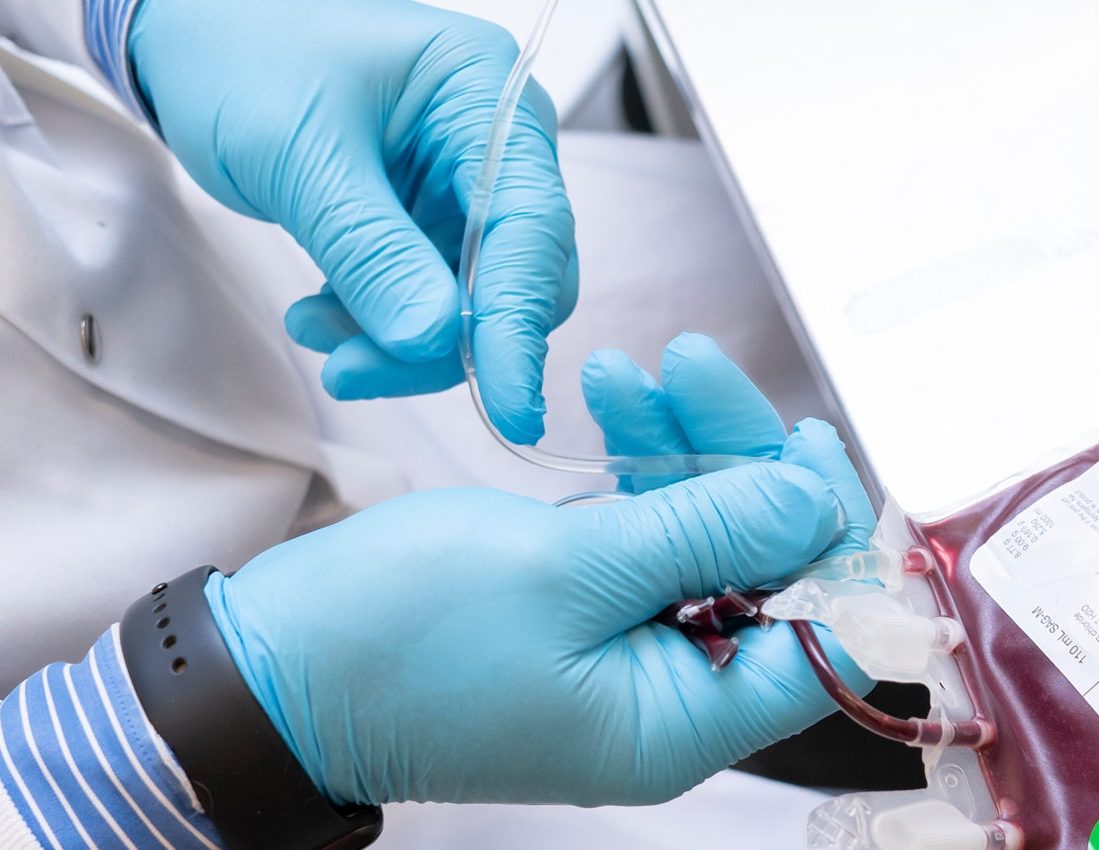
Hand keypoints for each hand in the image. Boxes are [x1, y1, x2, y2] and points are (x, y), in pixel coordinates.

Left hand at [130, 0, 574, 443]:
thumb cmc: (241, 55)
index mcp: (485, 93)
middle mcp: (494, 139)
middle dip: (445, 340)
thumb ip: (372, 250)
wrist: (189, 38)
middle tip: (358, 371)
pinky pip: (429, 298)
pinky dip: (378, 325)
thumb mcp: (301, 156)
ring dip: (399, 340)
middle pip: (517, 275)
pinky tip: (319, 315)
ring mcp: (463, 181)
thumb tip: (434, 337)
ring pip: (472, 301)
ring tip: (314, 330)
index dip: (518, 323)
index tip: (508, 402)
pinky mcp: (426, 218)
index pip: (532, 226)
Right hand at [205, 335, 873, 804]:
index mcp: (685, 719)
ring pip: (702, 539)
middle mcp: (668, 698)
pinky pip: (644, 541)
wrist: (271, 668)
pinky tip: (611, 407)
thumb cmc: (399, 639)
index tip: (804, 440)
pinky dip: (636, 474)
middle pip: (764, 568)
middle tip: (694, 366)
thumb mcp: (570, 566)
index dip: (827, 532)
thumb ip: (707, 530)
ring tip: (630, 373)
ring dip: (680, 450)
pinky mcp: (580, 619)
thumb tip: (816, 502)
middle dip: (739, 461)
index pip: (822, 633)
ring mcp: (622, 656)